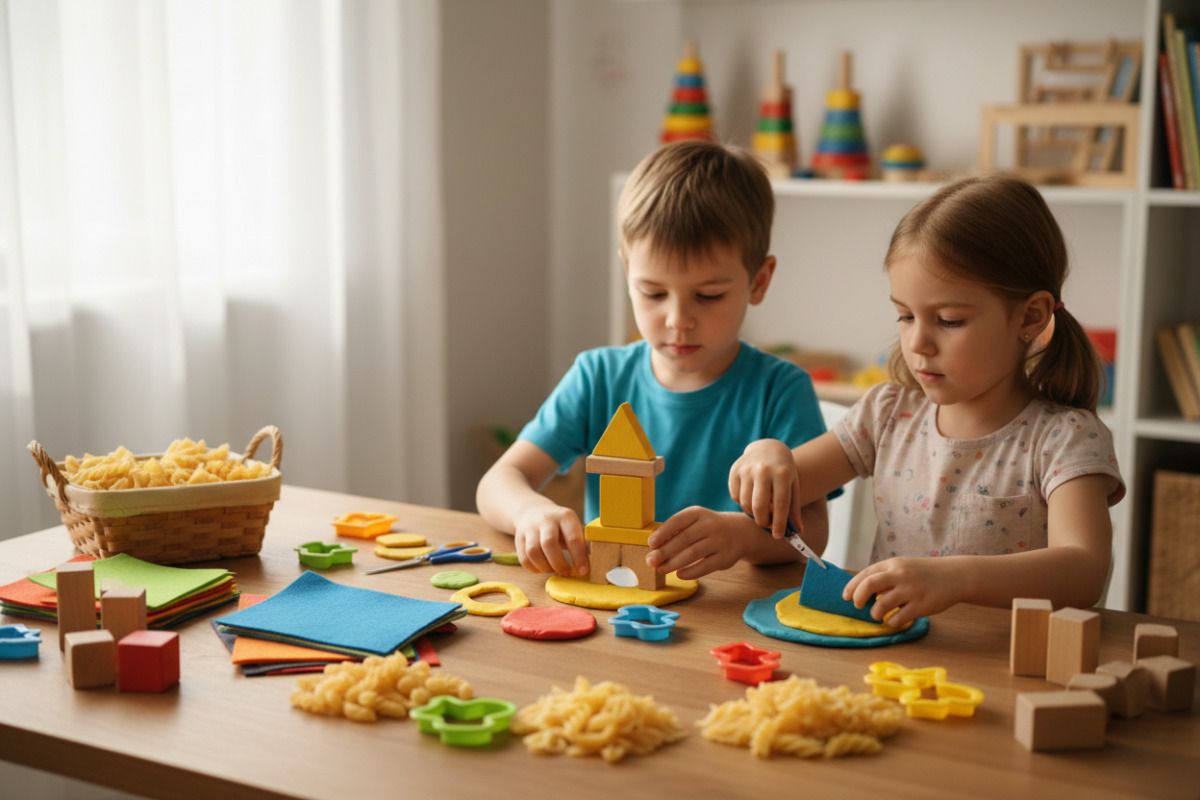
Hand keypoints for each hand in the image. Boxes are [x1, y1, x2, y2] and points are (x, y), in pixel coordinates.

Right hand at [512, 504, 587, 576]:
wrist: (534, 511)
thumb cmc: (560, 525)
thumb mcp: (573, 527)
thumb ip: (582, 544)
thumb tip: (590, 565)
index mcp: (565, 516)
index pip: (573, 538)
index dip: (579, 558)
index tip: (583, 571)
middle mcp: (546, 519)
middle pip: (549, 544)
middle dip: (559, 563)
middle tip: (566, 572)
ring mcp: (530, 528)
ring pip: (533, 552)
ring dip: (545, 567)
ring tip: (554, 570)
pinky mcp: (519, 537)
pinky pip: (524, 559)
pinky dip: (534, 568)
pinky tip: (543, 568)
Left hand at [645, 507, 747, 580]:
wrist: (739, 533)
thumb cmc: (707, 528)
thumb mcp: (695, 522)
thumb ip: (677, 531)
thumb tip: (654, 548)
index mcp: (698, 513)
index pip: (678, 521)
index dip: (663, 532)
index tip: (651, 543)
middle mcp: (710, 525)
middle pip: (684, 539)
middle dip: (665, 551)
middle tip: (650, 561)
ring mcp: (720, 541)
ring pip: (693, 553)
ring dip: (674, 563)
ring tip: (661, 569)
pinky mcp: (726, 557)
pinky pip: (705, 566)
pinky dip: (690, 572)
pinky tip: (679, 574)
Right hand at [728, 439, 801, 538]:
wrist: (768, 448)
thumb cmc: (783, 472)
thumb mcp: (793, 486)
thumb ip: (794, 508)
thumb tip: (798, 531)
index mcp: (782, 474)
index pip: (780, 504)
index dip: (779, 523)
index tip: (778, 536)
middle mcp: (763, 470)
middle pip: (759, 506)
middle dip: (763, 522)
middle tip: (767, 525)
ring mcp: (747, 469)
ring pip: (745, 503)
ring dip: (752, 513)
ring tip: (761, 510)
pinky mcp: (734, 470)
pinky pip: (735, 496)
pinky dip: (743, 502)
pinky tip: (751, 497)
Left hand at [842, 557, 965, 627]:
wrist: (955, 576)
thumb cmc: (925, 573)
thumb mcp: (903, 567)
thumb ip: (885, 576)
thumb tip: (863, 590)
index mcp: (893, 565)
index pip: (865, 574)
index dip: (852, 586)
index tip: (846, 597)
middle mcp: (900, 575)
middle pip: (868, 586)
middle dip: (858, 598)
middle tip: (858, 606)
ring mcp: (911, 590)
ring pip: (881, 605)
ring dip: (875, 613)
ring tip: (878, 615)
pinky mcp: (922, 605)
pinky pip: (898, 618)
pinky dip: (892, 621)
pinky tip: (894, 620)